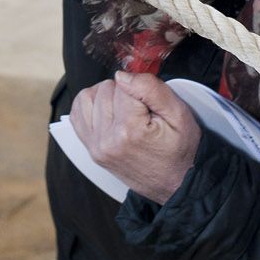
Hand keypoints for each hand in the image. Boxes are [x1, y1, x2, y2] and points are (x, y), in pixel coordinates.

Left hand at [68, 70, 201, 203]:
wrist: (177, 184)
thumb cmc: (181, 151)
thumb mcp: (179, 114)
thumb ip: (151, 89)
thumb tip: (122, 75)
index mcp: (129, 131)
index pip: (123, 85)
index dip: (140, 88)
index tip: (151, 104)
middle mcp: (106, 140)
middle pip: (105, 89)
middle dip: (124, 92)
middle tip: (142, 110)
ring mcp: (95, 146)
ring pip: (87, 97)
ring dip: (105, 96)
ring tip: (125, 109)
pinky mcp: (91, 150)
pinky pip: (77, 113)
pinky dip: (91, 106)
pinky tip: (109, 112)